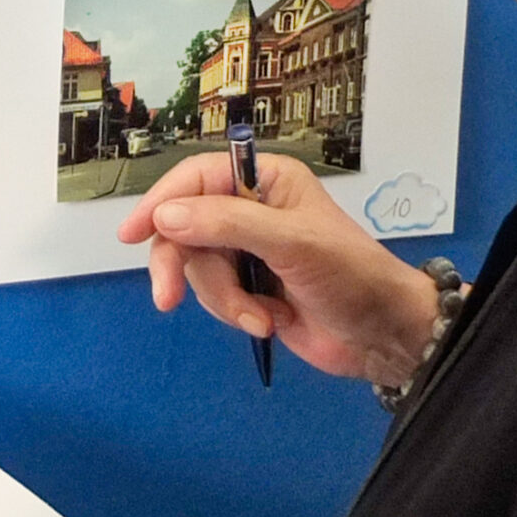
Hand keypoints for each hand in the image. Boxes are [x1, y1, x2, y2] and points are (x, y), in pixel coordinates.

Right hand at [115, 151, 439, 389]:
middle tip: (168, 299)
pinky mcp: (250, 289)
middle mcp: (251, 209)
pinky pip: (215, 296)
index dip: (161, 202)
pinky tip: (267, 324)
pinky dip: (236, 313)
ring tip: (259, 318)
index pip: (196, 179)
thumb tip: (165, 216)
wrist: (383, 337)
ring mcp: (249, 251)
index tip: (133, 234)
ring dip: (224, 299)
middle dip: (184, 266)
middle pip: (186, 228)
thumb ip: (226, 224)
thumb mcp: (290, 242)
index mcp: (265, 181)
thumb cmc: (350, 275)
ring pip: (199, 268)